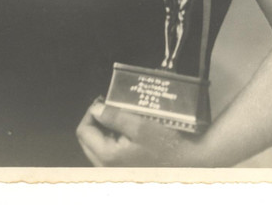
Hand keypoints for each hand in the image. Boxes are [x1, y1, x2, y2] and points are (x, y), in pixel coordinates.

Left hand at [76, 98, 190, 166]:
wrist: (187, 163)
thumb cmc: (165, 145)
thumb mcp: (140, 125)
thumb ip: (113, 116)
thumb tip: (95, 108)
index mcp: (107, 156)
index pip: (84, 131)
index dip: (91, 111)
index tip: (104, 101)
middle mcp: (107, 167)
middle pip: (87, 140)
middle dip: (96, 121)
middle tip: (109, 107)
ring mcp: (115, 171)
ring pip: (97, 147)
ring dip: (104, 130)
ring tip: (119, 117)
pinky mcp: (124, 171)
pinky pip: (108, 154)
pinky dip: (113, 140)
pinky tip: (127, 132)